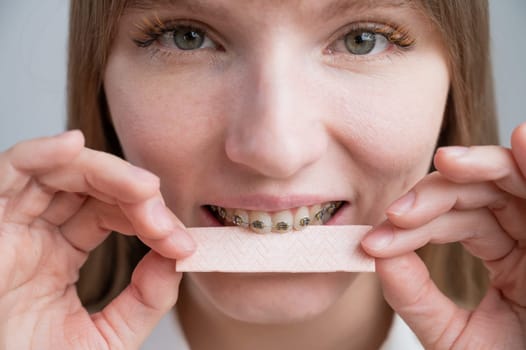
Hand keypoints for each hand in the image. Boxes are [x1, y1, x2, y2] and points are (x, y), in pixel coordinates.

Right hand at [0, 131, 194, 349]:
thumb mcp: (106, 340)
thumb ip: (145, 300)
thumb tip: (177, 258)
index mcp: (56, 257)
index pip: (108, 213)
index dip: (149, 219)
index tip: (183, 244)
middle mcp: (33, 234)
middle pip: (88, 186)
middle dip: (135, 193)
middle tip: (165, 220)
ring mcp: (10, 225)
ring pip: (59, 171)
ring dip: (106, 170)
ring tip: (146, 188)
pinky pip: (10, 170)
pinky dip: (42, 153)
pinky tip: (74, 146)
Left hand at [362, 123, 525, 348]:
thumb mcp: (454, 337)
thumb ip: (417, 299)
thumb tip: (377, 259)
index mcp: (506, 257)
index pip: (456, 221)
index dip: (414, 227)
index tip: (374, 243)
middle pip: (482, 193)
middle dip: (437, 194)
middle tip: (398, 212)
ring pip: (515, 181)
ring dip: (482, 166)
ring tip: (447, 161)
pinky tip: (520, 141)